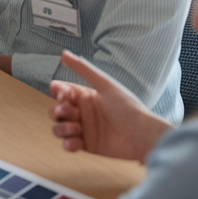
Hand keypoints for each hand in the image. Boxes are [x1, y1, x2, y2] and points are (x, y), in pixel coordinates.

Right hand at [49, 50, 171, 162]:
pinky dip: (68, 144)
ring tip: (77, 129)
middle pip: (55, 110)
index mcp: (85, 96)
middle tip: (70, 112)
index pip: (60, 92)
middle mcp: (82, 112)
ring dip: (62, 128)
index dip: (58, 93)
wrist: (142, 135)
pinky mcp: (85, 145)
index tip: (65, 96)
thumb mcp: (105, 85)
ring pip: (58, 128)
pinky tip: (77, 142)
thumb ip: (83, 69)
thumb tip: (63, 53)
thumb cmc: (127, 108)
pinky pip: (67, 144)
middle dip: (58, 111)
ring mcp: (83, 129)